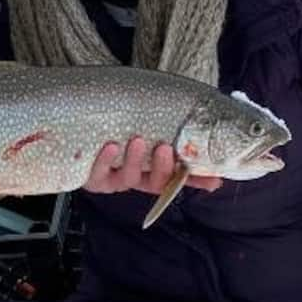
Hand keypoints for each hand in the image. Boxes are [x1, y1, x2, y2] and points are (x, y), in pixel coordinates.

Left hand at [83, 138, 222, 196]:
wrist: (83, 120)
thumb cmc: (124, 126)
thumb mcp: (154, 131)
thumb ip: (180, 143)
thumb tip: (218, 165)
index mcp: (154, 171)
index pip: (180, 178)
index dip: (195, 180)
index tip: (210, 177)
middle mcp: (137, 178)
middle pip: (154, 181)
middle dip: (162, 167)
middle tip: (165, 148)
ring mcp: (114, 178)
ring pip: (127, 177)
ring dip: (134, 160)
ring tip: (137, 141)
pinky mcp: (92, 177)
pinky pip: (97, 173)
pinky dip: (104, 160)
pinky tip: (110, 145)